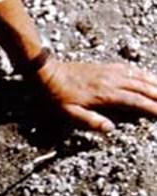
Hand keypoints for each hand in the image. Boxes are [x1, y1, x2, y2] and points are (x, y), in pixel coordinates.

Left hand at [35, 59, 156, 132]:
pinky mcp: (105, 67)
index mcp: (105, 95)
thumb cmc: (57, 96)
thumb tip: (110, 128)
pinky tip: (147, 76)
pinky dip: (141, 73)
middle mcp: (111, 81)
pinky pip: (129, 69)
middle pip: (141, 87)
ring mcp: (109, 72)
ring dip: (153, 83)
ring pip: (138, 76)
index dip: (151, 107)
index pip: (134, 101)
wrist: (48, 73)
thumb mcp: (69, 113)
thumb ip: (90, 121)